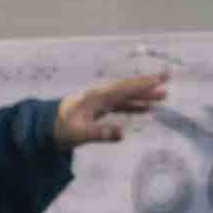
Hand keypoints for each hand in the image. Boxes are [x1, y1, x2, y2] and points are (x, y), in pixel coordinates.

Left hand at [53, 72, 168, 150]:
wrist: (45, 128)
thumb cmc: (61, 130)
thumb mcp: (80, 135)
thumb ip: (100, 133)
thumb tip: (122, 134)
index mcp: (97, 97)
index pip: (125, 88)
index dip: (143, 83)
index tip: (160, 79)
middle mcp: (100, 95)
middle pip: (128, 87)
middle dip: (147, 84)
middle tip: (167, 78)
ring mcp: (99, 101)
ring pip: (126, 96)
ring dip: (143, 95)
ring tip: (163, 95)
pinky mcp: (98, 109)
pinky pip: (120, 105)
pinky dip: (134, 106)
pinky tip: (146, 109)